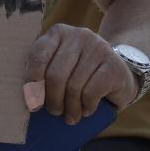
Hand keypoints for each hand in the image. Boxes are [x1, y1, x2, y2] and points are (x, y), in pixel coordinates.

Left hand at [23, 24, 137, 123]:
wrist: (119, 71)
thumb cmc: (81, 73)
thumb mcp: (59, 67)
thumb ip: (43, 74)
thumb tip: (31, 99)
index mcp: (58, 33)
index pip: (38, 57)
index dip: (32, 83)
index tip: (33, 103)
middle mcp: (78, 35)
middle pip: (55, 75)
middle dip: (53, 99)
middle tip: (54, 111)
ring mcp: (98, 47)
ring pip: (74, 86)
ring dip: (70, 107)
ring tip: (70, 117)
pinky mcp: (113, 64)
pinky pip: (92, 92)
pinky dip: (87, 106)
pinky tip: (86, 110)